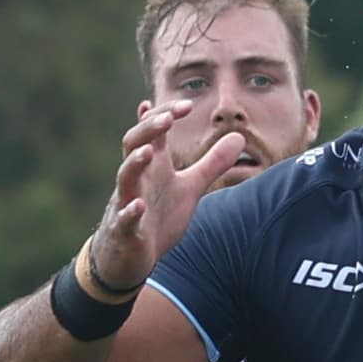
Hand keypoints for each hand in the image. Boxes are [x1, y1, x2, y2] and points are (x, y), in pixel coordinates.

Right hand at [88, 104, 259, 293]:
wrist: (130, 256)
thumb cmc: (158, 216)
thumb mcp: (190, 188)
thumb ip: (212, 164)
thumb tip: (239, 137)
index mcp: (153, 166)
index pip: (153, 132)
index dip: (165, 116)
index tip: (186, 105)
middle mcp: (137, 179)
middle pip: (134, 144)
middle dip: (149, 129)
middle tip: (168, 117)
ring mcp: (127, 202)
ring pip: (124, 177)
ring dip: (134, 163)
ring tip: (148, 151)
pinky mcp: (124, 230)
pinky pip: (123, 219)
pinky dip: (130, 212)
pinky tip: (139, 207)